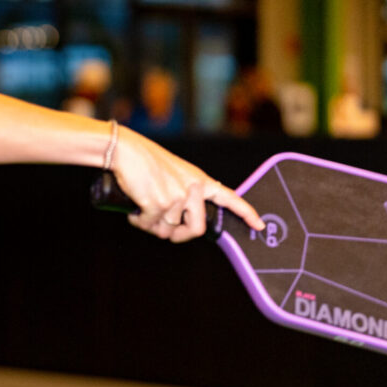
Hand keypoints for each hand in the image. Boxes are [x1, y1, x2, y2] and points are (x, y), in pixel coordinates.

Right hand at [111, 127, 264, 241]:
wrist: (127, 150)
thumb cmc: (147, 161)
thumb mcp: (176, 174)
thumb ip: (185, 194)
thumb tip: (179, 223)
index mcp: (200, 181)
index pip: (229, 198)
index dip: (246, 213)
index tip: (259, 224)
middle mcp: (192, 189)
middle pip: (197, 229)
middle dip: (180, 236)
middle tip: (166, 231)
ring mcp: (176, 197)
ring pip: (168, 230)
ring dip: (152, 225)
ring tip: (143, 208)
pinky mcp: (158, 204)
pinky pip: (149, 226)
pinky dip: (139, 222)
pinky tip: (134, 210)